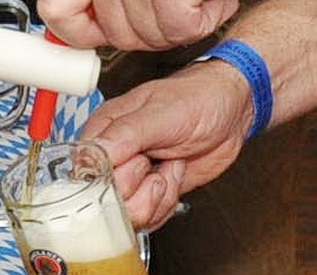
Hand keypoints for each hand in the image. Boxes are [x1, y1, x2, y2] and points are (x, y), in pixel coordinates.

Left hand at [37, 0, 259, 50]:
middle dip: (152, 30)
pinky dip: (206, 20)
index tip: (99, 39)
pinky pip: (181, 31)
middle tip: (175, 1)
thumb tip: (83, 30)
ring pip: (151, 37)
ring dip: (184, 23)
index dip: (77, 35)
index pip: (54, 8)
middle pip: (114, 34)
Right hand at [86, 66, 253, 230]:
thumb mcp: (161, 113)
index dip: (111, 179)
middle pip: (106, 200)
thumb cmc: (196, 98)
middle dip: (139, 191)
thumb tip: (92, 153)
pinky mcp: (151, 193)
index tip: (138, 164)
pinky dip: (166, 204)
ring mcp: (133, 176)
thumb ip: (125, 134)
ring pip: (128, 214)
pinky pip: (148, 218)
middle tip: (155, 164)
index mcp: (104, 130)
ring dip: (157, 198)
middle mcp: (114, 155)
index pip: (86, 171)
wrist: (230, 112)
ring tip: (169, 169)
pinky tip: (174, 176)